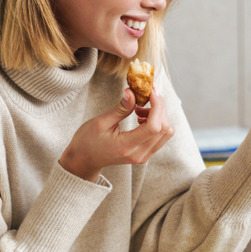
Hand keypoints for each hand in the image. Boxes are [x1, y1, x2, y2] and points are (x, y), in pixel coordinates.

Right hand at [59, 87, 174, 181]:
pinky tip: (140, 117)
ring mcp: (144, 156)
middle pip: (164, 129)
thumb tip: (133, 92)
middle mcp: (139, 154)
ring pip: (166, 133)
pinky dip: (157, 122)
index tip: (151, 91)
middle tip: (146, 95)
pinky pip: (160, 137)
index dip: (157, 106)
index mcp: (126, 147)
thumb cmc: (88, 141)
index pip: (154, 127)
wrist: (84, 160)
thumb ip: (120, 108)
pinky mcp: (145, 154)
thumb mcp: (101, 122)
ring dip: (159, 116)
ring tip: (139, 109)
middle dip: (160, 108)